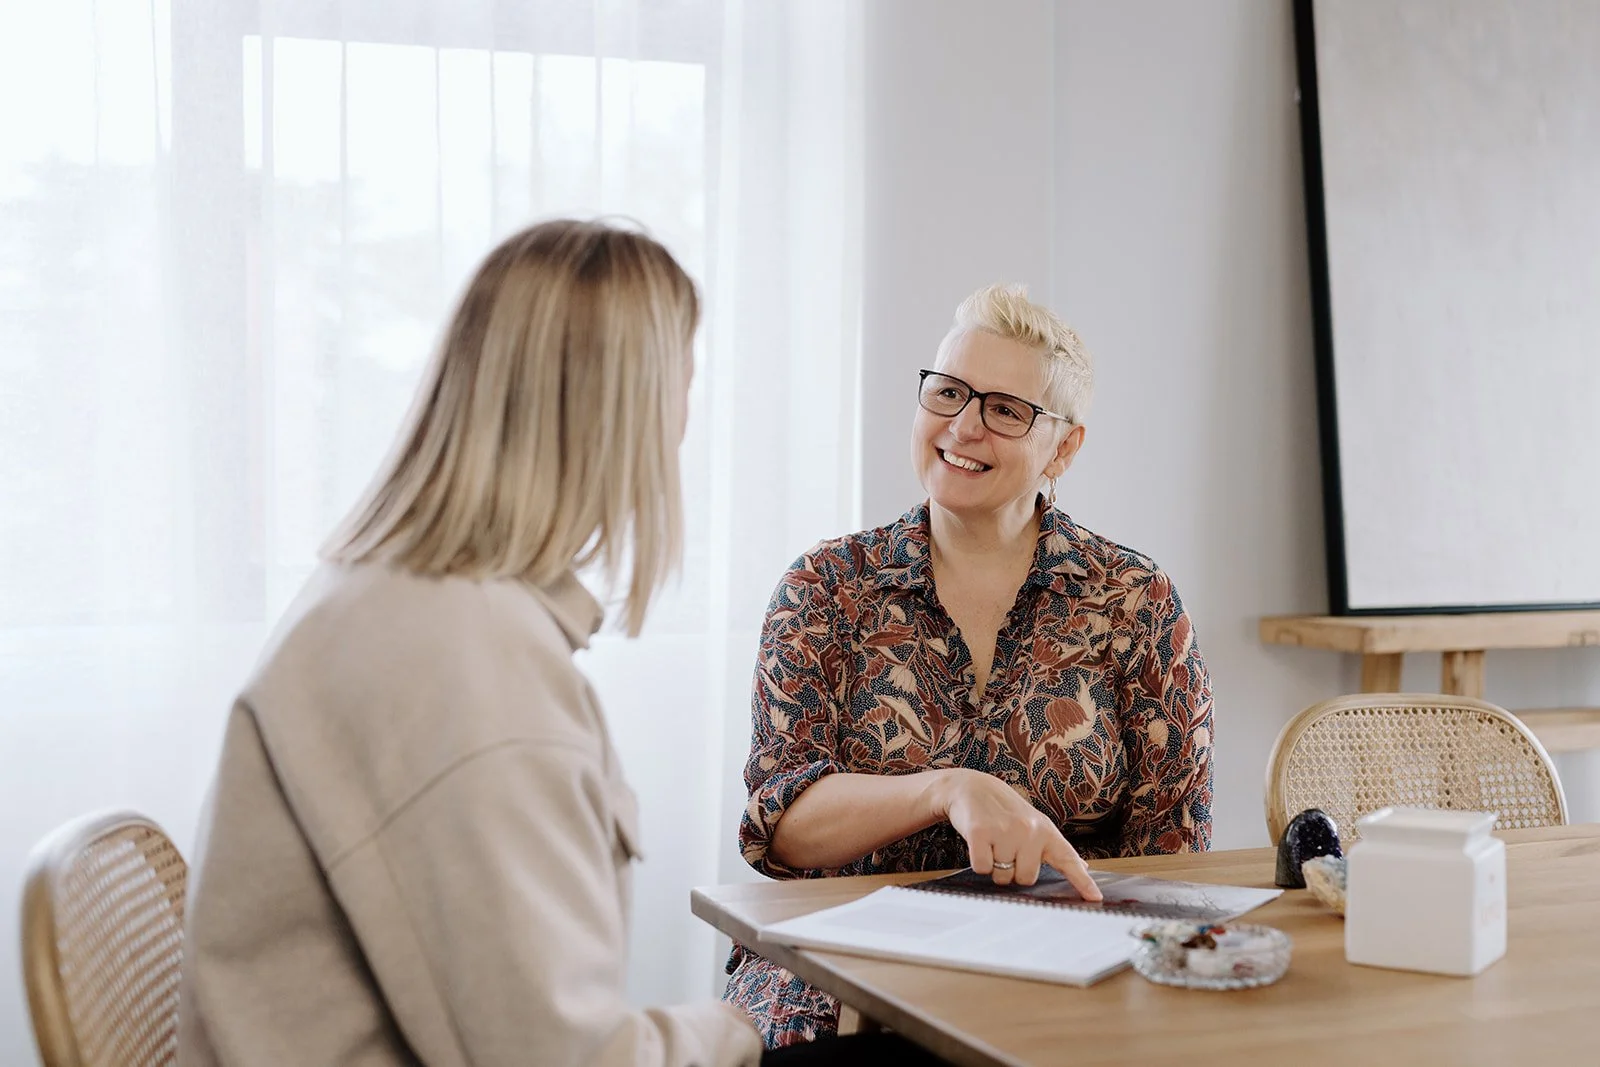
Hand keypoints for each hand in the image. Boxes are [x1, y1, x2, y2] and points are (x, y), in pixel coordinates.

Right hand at [932, 769, 1101, 899]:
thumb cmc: (1006, 811)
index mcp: (1046, 831)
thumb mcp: (1036, 824)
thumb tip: (1083, 867)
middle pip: (1027, 879)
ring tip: (993, 843)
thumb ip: (1057, 848)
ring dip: (995, 866)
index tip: (1095, 898)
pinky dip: (978, 862)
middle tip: (1007, 849)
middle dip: (1014, 871)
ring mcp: (1005, 830)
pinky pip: (982, 868)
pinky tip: (980, 843)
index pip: (1068, 859)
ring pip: (1003, 876)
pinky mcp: (981, 832)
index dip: (1083, 881)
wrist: (972, 786)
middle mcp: (1029, 830)